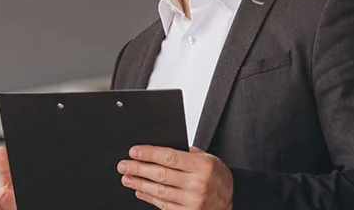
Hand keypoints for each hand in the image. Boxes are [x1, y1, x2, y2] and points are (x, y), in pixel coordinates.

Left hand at [118, 146, 232, 209]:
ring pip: (159, 191)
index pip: (170, 157)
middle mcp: (198, 184)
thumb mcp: (208, 159)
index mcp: (203, 166)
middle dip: (138, 169)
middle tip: (124, 165)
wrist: (230, 202)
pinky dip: (149, 197)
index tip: (134, 151)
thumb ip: (186, 154)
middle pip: (161, 174)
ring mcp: (193, 201)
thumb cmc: (217, 178)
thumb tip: (158, 150)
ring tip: (127, 178)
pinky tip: (140, 191)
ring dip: (139, 184)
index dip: (149, 154)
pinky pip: (163, 205)